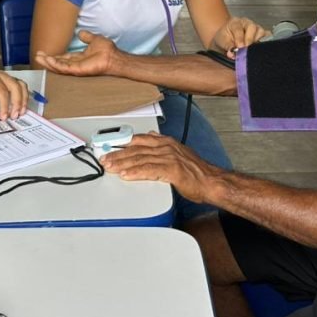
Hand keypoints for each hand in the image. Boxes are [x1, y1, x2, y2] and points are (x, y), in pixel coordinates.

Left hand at [0, 71, 28, 120]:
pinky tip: (21, 107)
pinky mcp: (10, 81)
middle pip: (15, 87)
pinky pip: (21, 87)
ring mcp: (7, 77)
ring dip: (23, 99)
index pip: (2, 92)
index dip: (5, 106)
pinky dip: (24, 97)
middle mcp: (1, 75)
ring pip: (21, 85)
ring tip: (21, 112)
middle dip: (17, 102)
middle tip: (14, 116)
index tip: (4, 117)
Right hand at [35, 31, 119, 75]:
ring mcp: (76, 68)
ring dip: (48, 62)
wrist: (113, 56)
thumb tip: (81, 32)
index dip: (54, 56)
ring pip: (58, 66)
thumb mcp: (94, 39)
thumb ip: (86, 37)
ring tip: (39, 58)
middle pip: (58, 63)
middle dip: (47, 60)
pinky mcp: (78, 70)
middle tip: (37, 55)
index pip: (63, 58)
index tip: (45, 53)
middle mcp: (76, 64)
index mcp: (79, 58)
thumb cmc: (107, 50)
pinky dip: (55, 64)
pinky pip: (64, 68)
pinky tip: (48, 60)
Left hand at [102, 132, 220, 203]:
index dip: (122, 144)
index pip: (139, 140)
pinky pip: (149, 170)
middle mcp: (166, 147)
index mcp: (166, 142)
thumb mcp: (178, 151)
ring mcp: (169, 157)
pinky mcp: (171, 170)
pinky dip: (135, 173)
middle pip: (136, 149)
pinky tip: (126, 175)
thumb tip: (152, 135)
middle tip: (105, 159)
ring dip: (122, 164)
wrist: (211, 181)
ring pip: (140, 159)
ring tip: (110, 168)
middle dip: (118, 154)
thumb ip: (163, 144)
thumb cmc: (196, 170)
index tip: (109, 147)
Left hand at [212, 16, 267, 56]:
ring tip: (252, 50)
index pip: (238, 28)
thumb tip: (232, 53)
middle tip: (246, 49)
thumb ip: (228, 47)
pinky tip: (260, 49)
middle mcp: (247, 23)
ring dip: (257, 41)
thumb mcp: (222, 41)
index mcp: (235, 22)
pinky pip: (267, 36)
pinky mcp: (262, 34)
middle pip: (252, 27)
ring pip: (261, 31)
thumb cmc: (225, 37)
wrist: (228, 37)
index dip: (240, 38)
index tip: (240, 47)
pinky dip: (265, 42)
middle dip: (250, 39)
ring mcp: (256, 27)